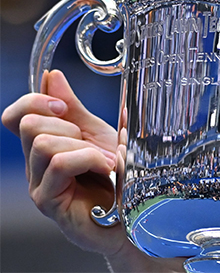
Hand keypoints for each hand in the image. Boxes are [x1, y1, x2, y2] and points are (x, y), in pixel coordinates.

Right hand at [1, 70, 182, 272]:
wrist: (135, 213)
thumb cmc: (117, 178)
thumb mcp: (98, 135)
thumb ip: (75, 110)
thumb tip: (52, 77)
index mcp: (44, 145)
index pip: (14, 116)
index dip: (33, 101)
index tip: (63, 104)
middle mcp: (35, 166)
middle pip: (28, 125)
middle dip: (67, 125)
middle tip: (92, 143)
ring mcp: (39, 185)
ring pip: (42, 143)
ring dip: (81, 145)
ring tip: (104, 160)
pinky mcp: (48, 202)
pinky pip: (59, 164)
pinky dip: (88, 159)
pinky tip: (105, 169)